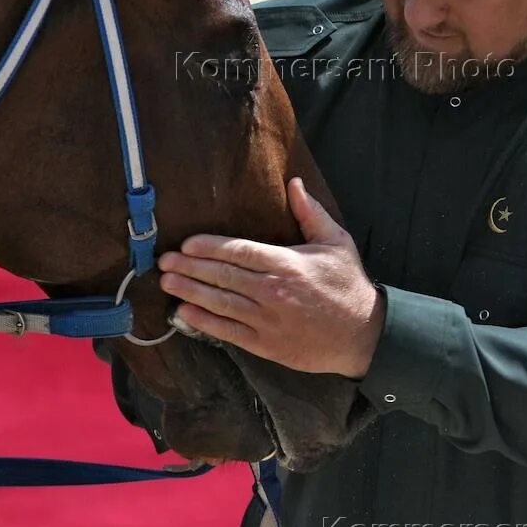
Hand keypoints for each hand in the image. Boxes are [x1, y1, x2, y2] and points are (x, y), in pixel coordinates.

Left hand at [157, 178, 385, 377]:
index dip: (210, 247)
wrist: (362, 335)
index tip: (187, 244)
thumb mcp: (336, 242)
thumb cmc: (348, 284)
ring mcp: (267, 320)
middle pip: (223, 276)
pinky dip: (204, 322)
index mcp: (287, 263)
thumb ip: (311, 213)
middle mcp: (272, 291)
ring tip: (167, 283)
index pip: (239, 251)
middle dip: (190, 268)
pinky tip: (184, 314)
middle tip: (164, 262)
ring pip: (220, 303)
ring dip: (190, 292)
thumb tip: (294, 183)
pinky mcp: (266, 344)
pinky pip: (229, 331)